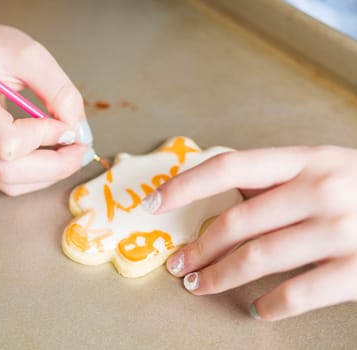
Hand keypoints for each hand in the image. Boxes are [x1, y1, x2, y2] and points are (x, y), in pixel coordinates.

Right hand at [0, 21, 92, 194]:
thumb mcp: (29, 54)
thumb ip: (59, 91)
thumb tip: (79, 132)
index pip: (8, 142)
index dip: (46, 138)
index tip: (70, 125)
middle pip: (5, 172)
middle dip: (54, 166)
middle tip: (82, 150)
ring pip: (5, 183)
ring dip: (47, 175)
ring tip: (70, 153)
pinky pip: (2, 180)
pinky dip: (34, 175)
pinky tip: (50, 156)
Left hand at [143, 146, 356, 320]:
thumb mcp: (320, 170)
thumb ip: (273, 181)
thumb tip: (214, 199)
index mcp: (304, 160)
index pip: (229, 167)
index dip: (184, 185)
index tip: (152, 202)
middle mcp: (320, 189)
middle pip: (236, 222)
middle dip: (197, 248)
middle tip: (177, 264)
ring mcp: (341, 229)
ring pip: (257, 258)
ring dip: (218, 277)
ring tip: (199, 285)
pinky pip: (298, 293)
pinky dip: (270, 305)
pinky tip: (257, 309)